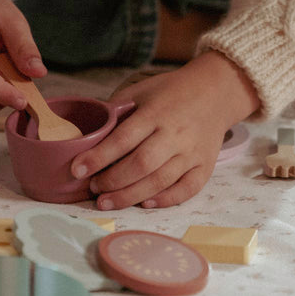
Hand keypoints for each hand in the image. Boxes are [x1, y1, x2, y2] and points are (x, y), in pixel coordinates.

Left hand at [70, 52, 259, 209]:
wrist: (216, 92)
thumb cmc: (172, 92)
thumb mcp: (141, 91)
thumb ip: (116, 110)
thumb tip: (87, 132)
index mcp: (156, 113)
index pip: (123, 139)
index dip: (98, 157)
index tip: (78, 169)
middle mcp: (175, 134)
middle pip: (141, 165)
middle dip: (112, 181)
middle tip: (93, 189)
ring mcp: (192, 152)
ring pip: (160, 181)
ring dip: (130, 196)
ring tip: (107, 202)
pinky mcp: (206, 166)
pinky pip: (186, 189)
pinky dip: (165, 200)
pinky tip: (144, 204)